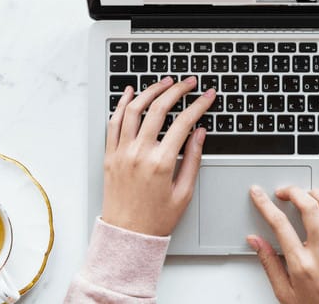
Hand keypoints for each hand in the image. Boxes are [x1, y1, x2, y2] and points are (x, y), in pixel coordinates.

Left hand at [102, 76, 215, 235]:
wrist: (127, 236)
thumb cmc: (156, 219)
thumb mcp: (184, 192)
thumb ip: (193, 158)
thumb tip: (200, 132)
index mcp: (161, 163)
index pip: (184, 122)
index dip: (199, 104)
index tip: (208, 95)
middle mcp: (139, 153)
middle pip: (159, 108)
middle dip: (177, 90)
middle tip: (189, 82)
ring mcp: (122, 152)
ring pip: (134, 109)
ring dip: (150, 90)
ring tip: (164, 82)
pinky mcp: (110, 155)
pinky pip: (114, 122)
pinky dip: (122, 104)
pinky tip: (131, 93)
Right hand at [248, 186, 318, 303]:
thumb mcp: (284, 292)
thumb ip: (269, 263)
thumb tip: (255, 242)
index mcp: (301, 264)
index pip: (279, 224)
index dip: (265, 204)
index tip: (259, 194)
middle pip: (308, 208)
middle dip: (293, 192)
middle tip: (284, 191)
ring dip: (318, 193)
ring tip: (308, 193)